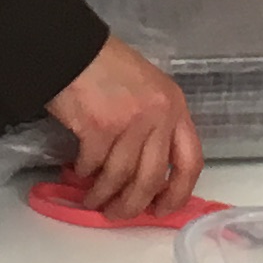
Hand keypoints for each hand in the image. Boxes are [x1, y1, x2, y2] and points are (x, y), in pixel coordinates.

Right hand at [47, 35, 202, 220]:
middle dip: (133, 205)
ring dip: (103, 195)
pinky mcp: (100, 127)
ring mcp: (130, 122)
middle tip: (118, 214)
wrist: (72, 48)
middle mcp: (159, 116)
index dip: (179, 193)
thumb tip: (146, 175)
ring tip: (92, 200)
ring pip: (120, 177)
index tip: (163, 210)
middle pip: (152, 177)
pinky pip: (94, 165)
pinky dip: (84, 174)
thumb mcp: (147, 90)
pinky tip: (77, 173)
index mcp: (175, 107)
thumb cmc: (106, 66)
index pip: (190, 160)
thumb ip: (155, 126)